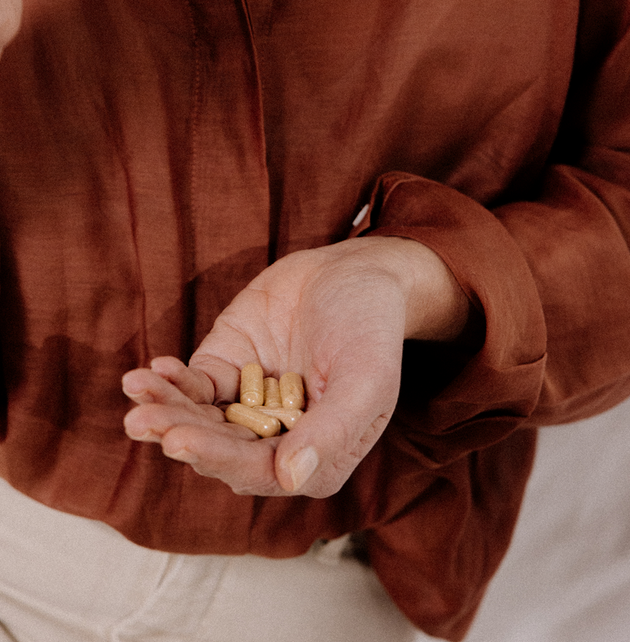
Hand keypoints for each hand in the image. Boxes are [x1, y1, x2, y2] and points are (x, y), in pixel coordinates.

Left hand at [122, 237, 469, 497]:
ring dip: (167, 410)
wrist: (353, 274)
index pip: (262, 470)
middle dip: (181, 435)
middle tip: (143, 420)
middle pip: (222, 448)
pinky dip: (173, 381)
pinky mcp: (227, 371)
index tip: (180, 441)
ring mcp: (249, 405)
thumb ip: (333, 430)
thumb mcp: (366, 379)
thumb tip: (290, 478)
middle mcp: (279, 438)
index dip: (219, 458)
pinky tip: (153, 370)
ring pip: (201, 421)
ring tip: (137, 390)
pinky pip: (196, 386)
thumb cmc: (370, 328)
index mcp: (317, 454)